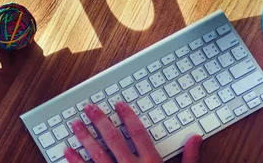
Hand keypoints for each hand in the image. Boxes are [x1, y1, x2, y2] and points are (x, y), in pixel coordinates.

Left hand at [64, 101, 201, 162]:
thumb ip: (189, 158)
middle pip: (113, 139)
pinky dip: (75, 161)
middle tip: (89, 108)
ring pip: (96, 154)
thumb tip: (195, 138)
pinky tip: (66, 151)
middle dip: (100, 121)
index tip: (118, 105)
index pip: (137, 133)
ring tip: (75, 125)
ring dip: (84, 138)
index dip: (128, 116)